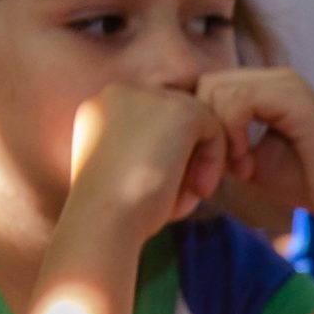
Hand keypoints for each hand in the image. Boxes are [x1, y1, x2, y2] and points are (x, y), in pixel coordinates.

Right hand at [67, 84, 226, 233]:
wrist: (104, 220)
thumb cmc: (117, 214)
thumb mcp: (129, 174)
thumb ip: (153, 151)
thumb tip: (193, 146)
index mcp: (101, 109)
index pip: (151, 120)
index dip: (167, 153)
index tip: (167, 188)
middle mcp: (119, 93)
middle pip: (174, 116)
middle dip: (186, 153)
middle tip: (187, 192)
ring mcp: (148, 95)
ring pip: (195, 121)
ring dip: (200, 158)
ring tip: (191, 193)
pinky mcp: (178, 108)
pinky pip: (213, 128)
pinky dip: (213, 161)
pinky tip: (199, 189)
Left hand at [195, 68, 313, 230]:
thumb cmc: (304, 182)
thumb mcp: (247, 159)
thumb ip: (220, 140)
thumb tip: (182, 135)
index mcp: (263, 87)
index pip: (206, 87)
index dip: (200, 126)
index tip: (212, 168)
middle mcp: (274, 76)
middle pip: (206, 83)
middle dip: (204, 128)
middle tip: (221, 169)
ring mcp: (285, 82)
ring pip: (217, 88)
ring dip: (218, 133)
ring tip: (238, 167)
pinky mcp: (294, 96)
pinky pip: (239, 99)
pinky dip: (233, 132)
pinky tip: (246, 162)